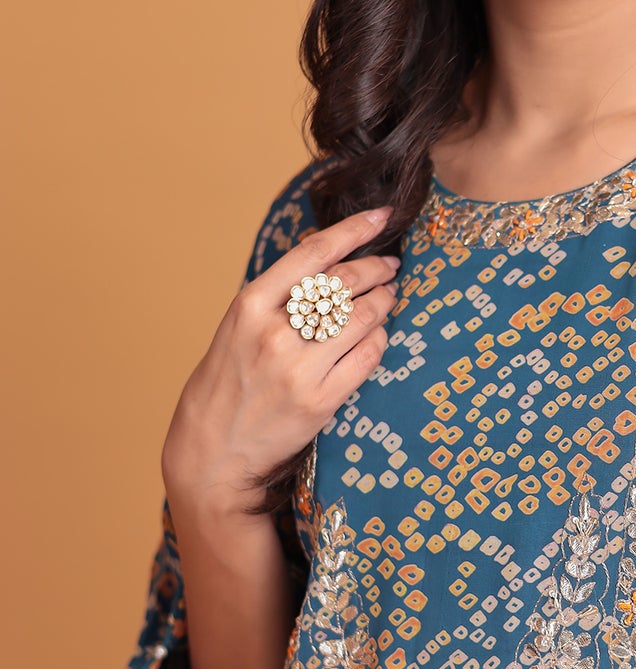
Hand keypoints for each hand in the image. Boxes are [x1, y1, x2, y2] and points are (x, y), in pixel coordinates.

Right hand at [162, 206, 399, 512]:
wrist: (211, 452)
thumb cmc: (226, 385)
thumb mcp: (237, 328)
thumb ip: (277, 297)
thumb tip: (328, 259)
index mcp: (250, 305)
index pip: (313, 253)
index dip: (354, 229)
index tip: (382, 216)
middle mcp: (274, 332)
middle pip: (345, 283)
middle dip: (378, 269)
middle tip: (391, 266)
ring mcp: (299, 368)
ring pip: (364, 318)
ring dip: (385, 303)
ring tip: (388, 300)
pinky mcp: (321, 401)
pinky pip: (369, 356)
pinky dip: (379, 341)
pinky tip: (376, 338)